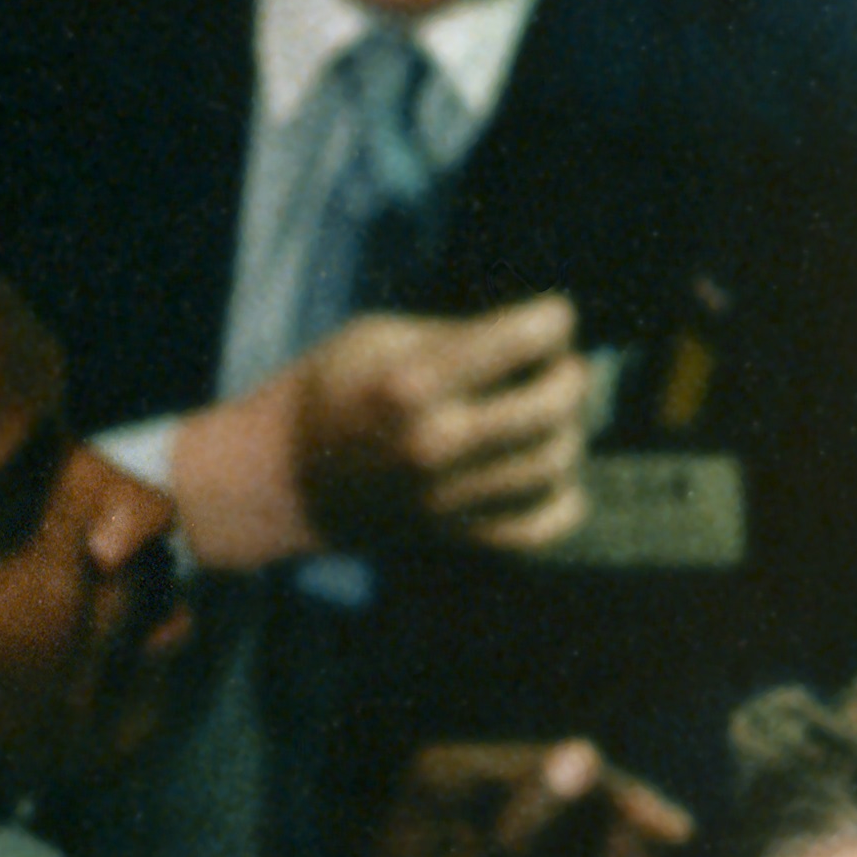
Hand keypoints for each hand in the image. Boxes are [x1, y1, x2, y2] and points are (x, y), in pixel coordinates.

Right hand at [275, 297, 593, 554]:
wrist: (286, 479)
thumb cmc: (336, 388)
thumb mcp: (382, 337)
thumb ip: (462, 337)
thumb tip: (544, 340)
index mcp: (412, 383)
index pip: (522, 339)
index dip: (553, 320)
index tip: (551, 318)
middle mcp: (434, 443)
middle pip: (553, 407)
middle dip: (570, 376)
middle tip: (559, 367)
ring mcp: (447, 499)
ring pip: (556, 464)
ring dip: (566, 432)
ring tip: (547, 416)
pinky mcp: (455, 538)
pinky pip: (542, 527)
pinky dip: (562, 499)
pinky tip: (546, 472)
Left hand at [364, 733, 698, 856]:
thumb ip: (528, 823)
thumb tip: (586, 755)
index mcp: (454, 773)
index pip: (561, 767)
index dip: (626, 801)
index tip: (679, 837)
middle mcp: (471, 781)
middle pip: (578, 801)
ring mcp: (486, 814)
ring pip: (580, 836)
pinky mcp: (497, 847)